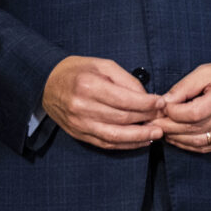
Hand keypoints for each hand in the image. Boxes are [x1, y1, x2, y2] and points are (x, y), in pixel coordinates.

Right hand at [42, 56, 165, 149]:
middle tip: (162, 119)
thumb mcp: (103, 65)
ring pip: (114, 136)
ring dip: (139, 137)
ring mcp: (79, 124)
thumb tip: (147, 98)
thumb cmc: (78, 71)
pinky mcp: (79, 134)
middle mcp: (82, 107)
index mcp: (88, 85)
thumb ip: (126, 80)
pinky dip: (125, 145)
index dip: (146, 104)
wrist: (47, 84)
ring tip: (156, 134)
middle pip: (122, 118)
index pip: (124, 100)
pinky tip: (140, 141)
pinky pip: (105, 144)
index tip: (161, 103)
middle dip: (146, 119)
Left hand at [158, 59, 210, 153]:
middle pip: (194, 130)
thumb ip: (184, 87)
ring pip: (199, 143)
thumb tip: (164, 102)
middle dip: (169, 128)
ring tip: (163, 131)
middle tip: (154, 123)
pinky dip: (189, 145)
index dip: (173, 113)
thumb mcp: (207, 71)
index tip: (162, 107)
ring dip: (177, 139)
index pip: (193, 114)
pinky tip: (178, 138)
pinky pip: (208, 148)